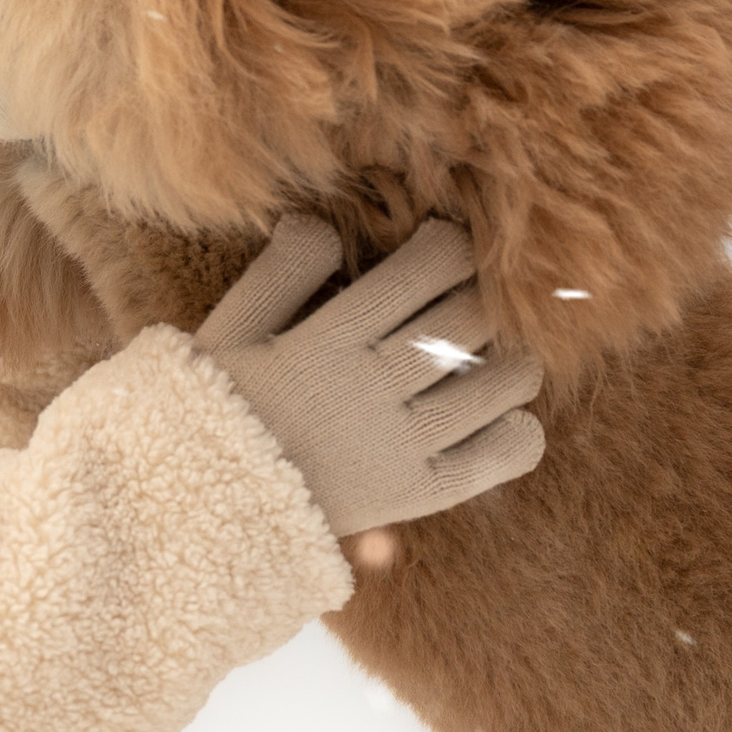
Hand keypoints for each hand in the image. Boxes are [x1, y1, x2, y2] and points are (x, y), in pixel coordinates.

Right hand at [195, 215, 542, 537]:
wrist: (211, 508)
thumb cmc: (219, 409)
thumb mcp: (231, 331)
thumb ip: (279, 272)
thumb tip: (321, 223)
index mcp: (329, 339)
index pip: (428, 269)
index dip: (452, 248)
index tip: (445, 249)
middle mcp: (373, 388)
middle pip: (472, 320)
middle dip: (484, 300)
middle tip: (470, 302)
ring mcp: (403, 445)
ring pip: (502, 385)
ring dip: (512, 360)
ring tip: (491, 356)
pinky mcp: (421, 494)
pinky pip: (504, 456)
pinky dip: (519, 431)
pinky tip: (497, 418)